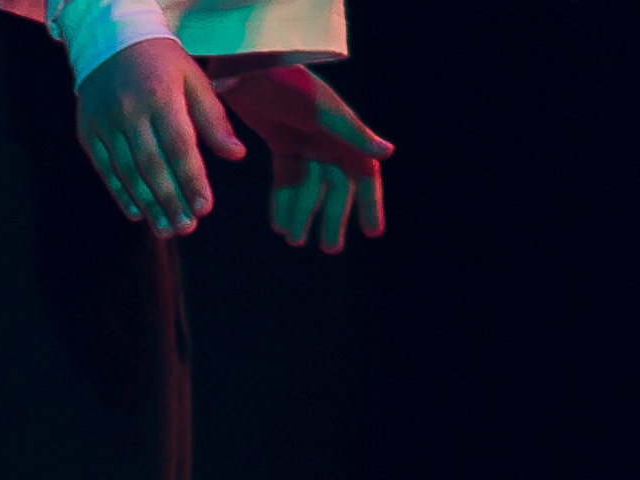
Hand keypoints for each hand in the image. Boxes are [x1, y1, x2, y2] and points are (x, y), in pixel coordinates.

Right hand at [75, 39, 250, 232]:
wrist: (111, 42)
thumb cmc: (163, 63)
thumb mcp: (194, 80)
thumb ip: (214, 118)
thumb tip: (236, 155)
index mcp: (161, 95)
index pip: (180, 145)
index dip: (192, 179)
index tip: (205, 208)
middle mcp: (130, 110)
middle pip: (152, 164)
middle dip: (170, 200)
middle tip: (186, 228)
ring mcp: (105, 122)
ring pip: (127, 172)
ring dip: (148, 204)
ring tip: (165, 229)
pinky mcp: (88, 132)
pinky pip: (105, 169)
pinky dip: (121, 194)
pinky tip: (137, 213)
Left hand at [213, 60, 391, 249]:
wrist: (252, 70)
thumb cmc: (291, 87)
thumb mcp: (323, 113)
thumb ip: (353, 134)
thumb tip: (387, 153)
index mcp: (344, 135)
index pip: (363, 176)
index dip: (369, 204)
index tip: (372, 233)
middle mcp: (328, 140)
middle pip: (335, 188)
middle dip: (332, 218)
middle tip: (329, 249)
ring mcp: (305, 141)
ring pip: (308, 187)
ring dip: (303, 213)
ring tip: (295, 241)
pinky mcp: (281, 142)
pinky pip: (286, 177)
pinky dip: (283, 200)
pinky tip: (278, 226)